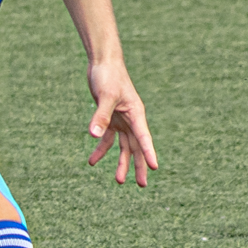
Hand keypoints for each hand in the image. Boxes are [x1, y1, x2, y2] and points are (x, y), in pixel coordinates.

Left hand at [84, 59, 156, 186]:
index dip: (150, 153)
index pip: (144, 138)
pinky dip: (101, 149)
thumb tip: (93, 136)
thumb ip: (100, 117)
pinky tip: (92, 161)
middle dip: (139, 166)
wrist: (103, 63)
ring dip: (121, 162)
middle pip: (137, 147)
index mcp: (136, 114)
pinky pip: (107, 138)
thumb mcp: (104, 96)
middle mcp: (132, 120)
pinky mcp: (110, 118)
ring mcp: (121, 120)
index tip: (155, 168)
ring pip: (124, 146)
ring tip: (118, 181)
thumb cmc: (108, 76)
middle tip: (141, 184)